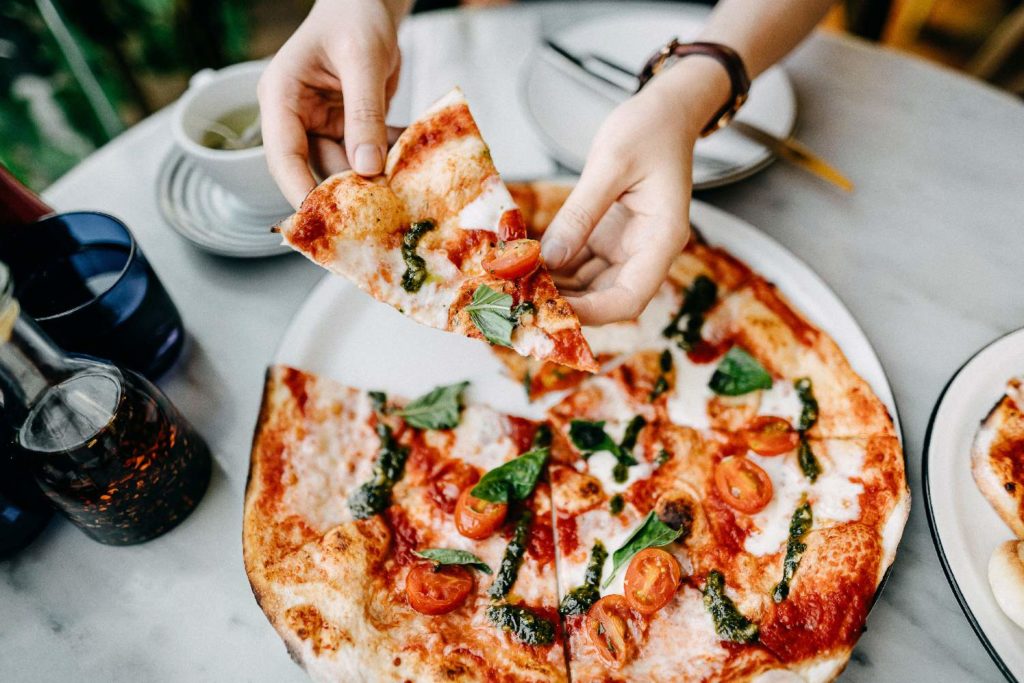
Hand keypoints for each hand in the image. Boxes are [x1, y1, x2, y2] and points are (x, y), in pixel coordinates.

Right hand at [258, 0, 407, 207]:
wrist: (369, 3)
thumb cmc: (356, 17)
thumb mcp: (363, 60)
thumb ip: (364, 113)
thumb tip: (367, 168)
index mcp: (282, 98)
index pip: (284, 156)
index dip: (301, 191)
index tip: (325, 221)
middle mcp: (296, 118)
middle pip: (317, 170)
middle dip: (349, 192)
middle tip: (383, 213)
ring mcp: (322, 126)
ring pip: (346, 168)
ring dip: (376, 179)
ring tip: (406, 188)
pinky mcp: (348, 130)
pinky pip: (367, 156)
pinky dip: (389, 161)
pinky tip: (414, 164)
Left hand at [542, 58, 730, 325]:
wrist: (665, 113)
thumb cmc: (648, 129)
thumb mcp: (611, 163)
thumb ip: (580, 213)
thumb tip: (549, 258)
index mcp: (662, 239)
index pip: (630, 298)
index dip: (592, 312)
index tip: (552, 309)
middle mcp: (646, 252)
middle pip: (606, 298)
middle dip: (566, 303)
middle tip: (519, 297)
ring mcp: (626, 248)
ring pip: (589, 286)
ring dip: (556, 288)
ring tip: (515, 283)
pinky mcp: (608, 239)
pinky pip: (580, 265)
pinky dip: (555, 267)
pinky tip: (524, 264)